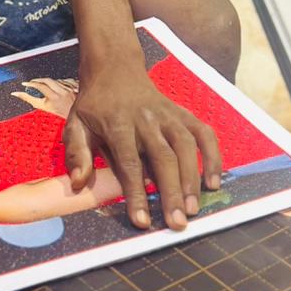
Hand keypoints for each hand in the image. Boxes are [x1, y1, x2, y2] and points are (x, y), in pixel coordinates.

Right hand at [11, 77, 78, 117]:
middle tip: (32, 82)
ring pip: (56, 80)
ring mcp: (69, 89)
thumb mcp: (45, 110)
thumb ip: (31, 100)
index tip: (24, 84)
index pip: (39, 86)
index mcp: (53, 98)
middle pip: (46, 80)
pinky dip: (60, 82)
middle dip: (37, 80)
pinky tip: (58, 86)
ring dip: (49, 82)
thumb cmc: (62, 116)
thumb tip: (17, 94)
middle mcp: (62, 92)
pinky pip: (65, 80)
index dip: (30, 84)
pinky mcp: (75, 87)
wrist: (80, 120)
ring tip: (45, 86)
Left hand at [62, 63, 221, 230]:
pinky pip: (203, 133)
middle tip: (178, 223)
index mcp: (117, 122)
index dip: (136, 193)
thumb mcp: (76, 124)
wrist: (114, 67)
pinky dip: (212, 156)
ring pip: (185, 146)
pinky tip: (214, 182)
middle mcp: (146, 118)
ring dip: (192, 178)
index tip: (142, 221)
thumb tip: (77, 183)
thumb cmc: (95, 104)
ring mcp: (167, 114)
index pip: (129, 162)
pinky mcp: (182, 113)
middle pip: (162, 157)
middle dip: (171, 192)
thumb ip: (77, 153)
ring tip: (194, 209)